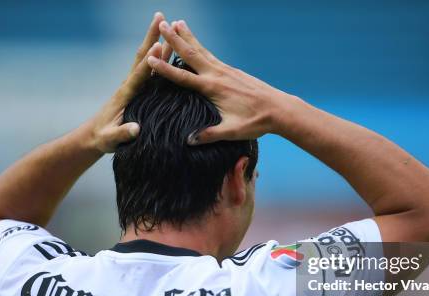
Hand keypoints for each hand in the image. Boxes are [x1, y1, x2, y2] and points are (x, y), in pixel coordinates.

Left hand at [90, 12, 164, 152]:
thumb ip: (123, 133)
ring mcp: (134, 84)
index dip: (150, 60)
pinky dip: (160, 56)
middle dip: (152, 36)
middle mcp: (130, 84)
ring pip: (148, 59)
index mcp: (126, 94)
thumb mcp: (112, 139)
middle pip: (144, 56)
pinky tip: (170, 48)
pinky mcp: (138, 88)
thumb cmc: (104, 137)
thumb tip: (136, 129)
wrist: (95, 135)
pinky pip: (151, 68)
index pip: (140, 74)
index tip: (159, 44)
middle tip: (161, 18)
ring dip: (158, 41)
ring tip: (169, 25)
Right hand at [147, 20, 289, 144]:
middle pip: (192, 54)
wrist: (279, 109)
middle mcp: (218, 74)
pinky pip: (212, 56)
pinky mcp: (233, 71)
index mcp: (214, 88)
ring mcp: (226, 70)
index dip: (165, 69)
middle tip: (160, 23)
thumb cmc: (256, 122)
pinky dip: (201, 47)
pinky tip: (197, 45)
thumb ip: (209, 134)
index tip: (149, 58)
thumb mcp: (232, 131)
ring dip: (188, 37)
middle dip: (175, 39)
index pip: (183, 77)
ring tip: (177, 23)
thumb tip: (188, 141)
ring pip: (202, 50)